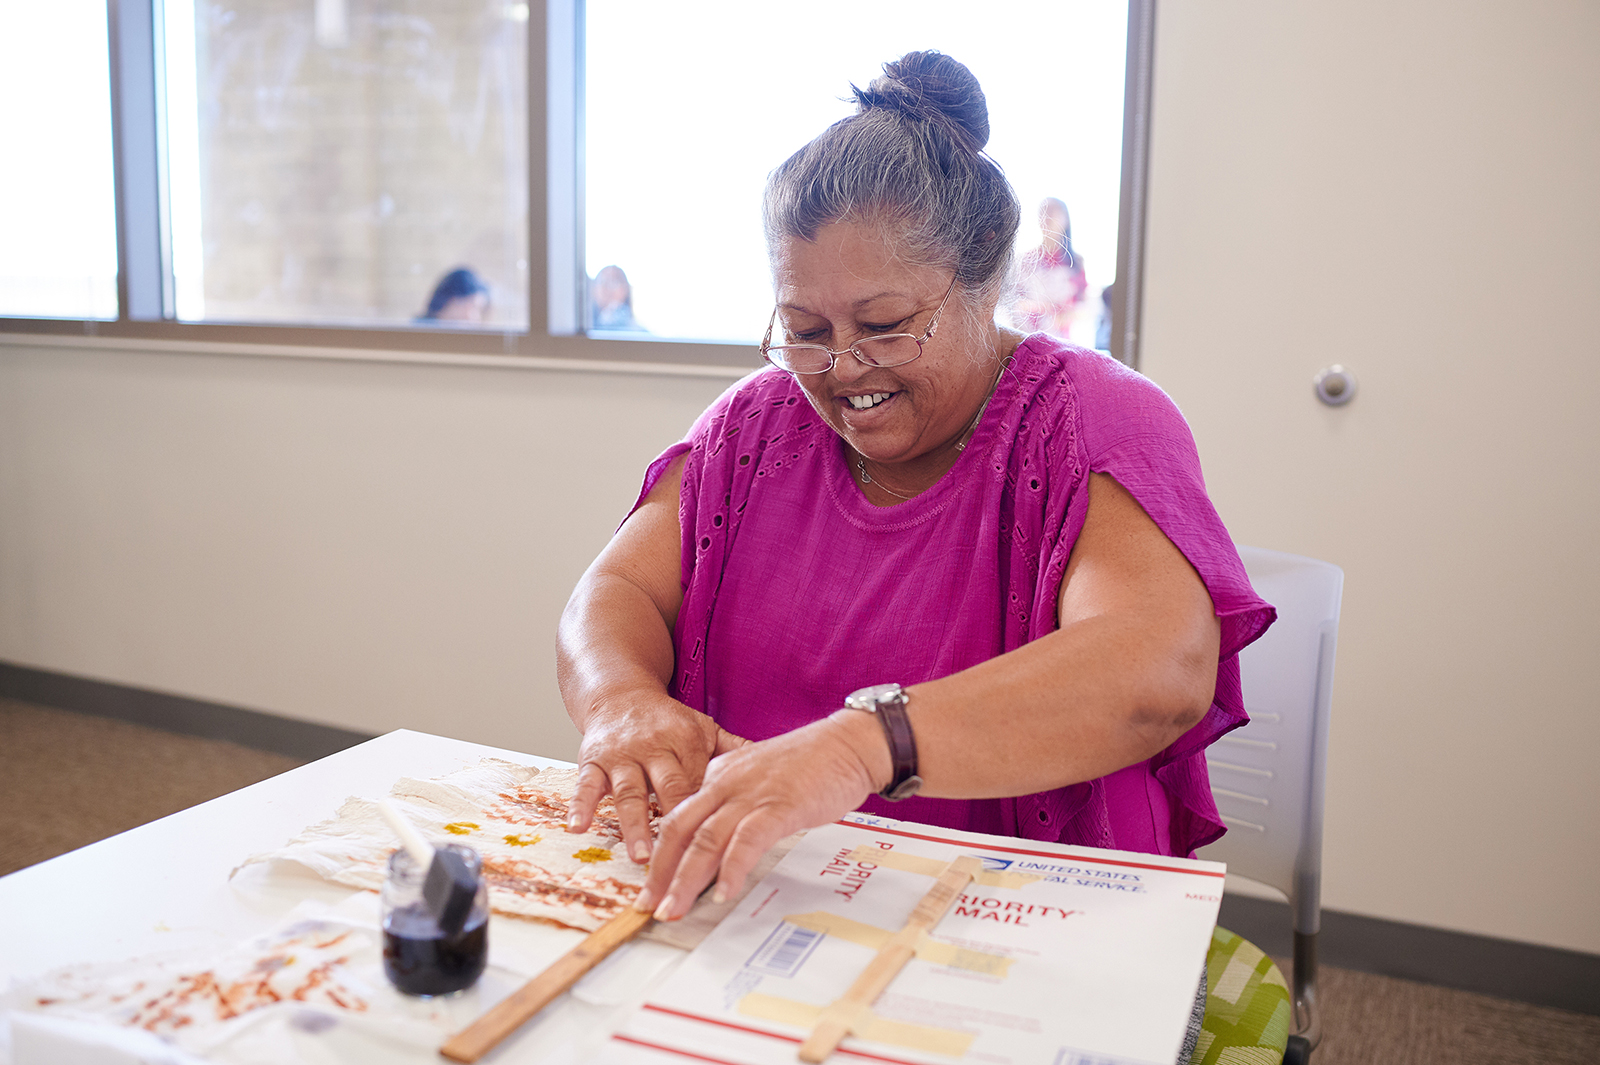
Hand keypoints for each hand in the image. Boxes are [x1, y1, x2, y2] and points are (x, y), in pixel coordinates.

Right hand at [567, 694, 746, 863]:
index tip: (720, 843)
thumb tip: (774, 765)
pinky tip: (577, 828)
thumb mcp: (702, 729)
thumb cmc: (666, 720)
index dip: (709, 812)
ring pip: (628, 792)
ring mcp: (621, 755)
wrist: (619, 694)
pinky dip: (580, 805)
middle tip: (683, 856)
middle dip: (674, 822)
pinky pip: (585, 784)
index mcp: (685, 741)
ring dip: (633, 825)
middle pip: (667, 787)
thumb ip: (733, 750)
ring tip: (641, 855)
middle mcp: (653, 747)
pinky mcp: (592, 760)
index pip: (700, 782)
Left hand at [634, 710, 887, 920]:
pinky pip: (747, 841)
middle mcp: (726, 784)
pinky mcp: (779, 806)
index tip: (652, 886)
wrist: (848, 744)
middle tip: (649, 906)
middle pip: (679, 830)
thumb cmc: (810, 765)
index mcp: (718, 777)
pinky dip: (732, 869)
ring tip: (673, 909)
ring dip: (685, 879)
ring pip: (705, 839)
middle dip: (660, 873)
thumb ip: (736, 805)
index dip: (661, 856)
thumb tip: (719, 844)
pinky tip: (724, 894)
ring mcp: (751, 794)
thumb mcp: (759, 781)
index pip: (678, 819)